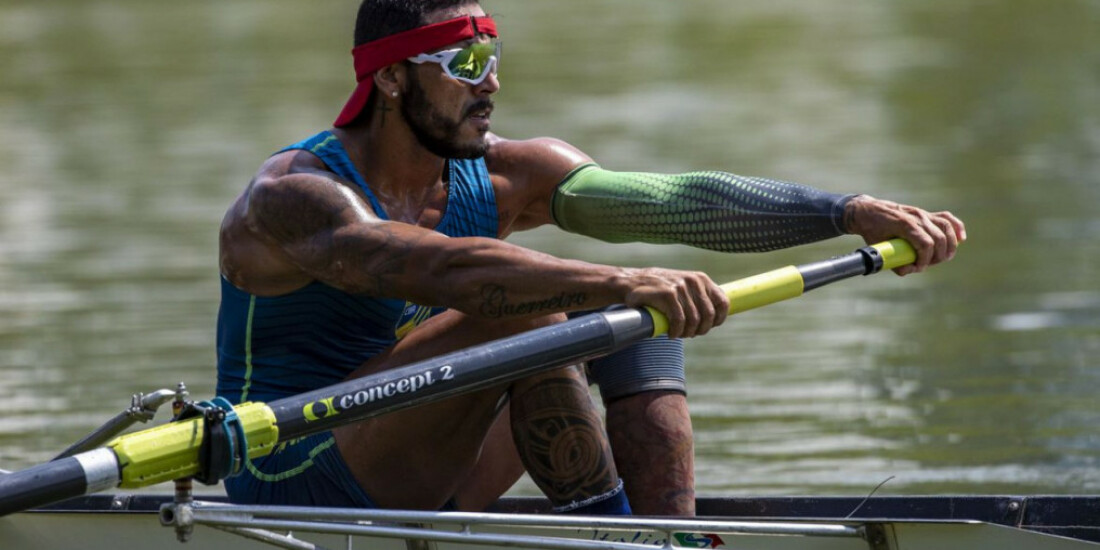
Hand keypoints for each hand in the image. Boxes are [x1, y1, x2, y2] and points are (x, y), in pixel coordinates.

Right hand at [620, 268, 728, 337]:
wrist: (631, 282)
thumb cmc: (658, 288)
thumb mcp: (682, 286)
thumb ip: (698, 296)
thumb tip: (715, 316)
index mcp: (701, 279)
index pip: (723, 303)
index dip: (718, 320)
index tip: (707, 327)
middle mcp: (693, 281)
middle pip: (708, 315)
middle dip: (701, 330)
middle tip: (689, 334)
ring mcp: (681, 287)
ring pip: (694, 320)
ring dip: (686, 332)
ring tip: (678, 334)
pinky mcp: (668, 294)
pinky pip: (679, 321)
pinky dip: (676, 331)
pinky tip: (671, 333)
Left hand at [844, 195, 966, 275]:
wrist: (867, 211)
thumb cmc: (871, 230)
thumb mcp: (877, 247)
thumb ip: (892, 261)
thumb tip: (906, 270)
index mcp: (904, 224)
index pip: (926, 244)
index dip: (925, 260)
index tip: (918, 267)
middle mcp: (917, 217)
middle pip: (938, 238)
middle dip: (937, 256)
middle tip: (928, 264)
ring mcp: (922, 213)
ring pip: (946, 228)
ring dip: (949, 245)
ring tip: (944, 257)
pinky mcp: (925, 214)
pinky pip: (946, 218)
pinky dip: (957, 227)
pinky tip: (961, 238)